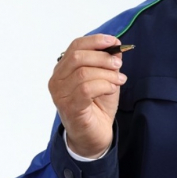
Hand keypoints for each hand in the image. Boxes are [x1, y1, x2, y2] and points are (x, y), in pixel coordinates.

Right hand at [48, 34, 126, 157]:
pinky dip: (105, 85)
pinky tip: (112, 89)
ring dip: (107, 74)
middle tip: (118, 65)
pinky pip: (87, 89)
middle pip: (78, 57)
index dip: (96, 41)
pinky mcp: (69, 107)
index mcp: (63, 69)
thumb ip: (108, 63)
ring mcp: (61, 94)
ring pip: (84, 73)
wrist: (94, 136)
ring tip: (119, 80)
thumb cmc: (97, 107)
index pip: (75, 46)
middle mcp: (57, 80)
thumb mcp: (106, 79)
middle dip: (103, 58)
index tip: (115, 42)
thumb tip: (116, 47)